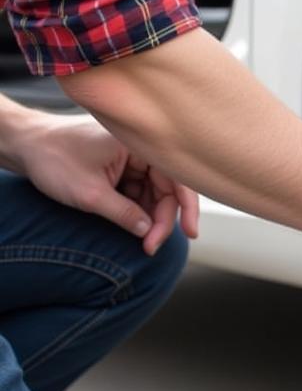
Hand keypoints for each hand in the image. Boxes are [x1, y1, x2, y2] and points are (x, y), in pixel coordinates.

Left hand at [14, 112, 198, 254]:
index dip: (187, 208)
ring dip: (150, 217)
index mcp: (139, 144)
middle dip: (162, 219)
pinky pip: (141, 191)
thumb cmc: (53, 159)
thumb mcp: (90, 194)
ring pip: (155, 193)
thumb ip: (124, 214)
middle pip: (168, 188)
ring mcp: (132, 158)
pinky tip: (133, 225)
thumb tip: (149, 233)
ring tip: (141, 240)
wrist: (24, 145)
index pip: (177, 178)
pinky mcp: (123, 167)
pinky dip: (138, 210)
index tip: (189, 234)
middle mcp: (140, 149)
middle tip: (151, 246)